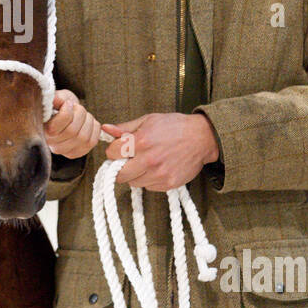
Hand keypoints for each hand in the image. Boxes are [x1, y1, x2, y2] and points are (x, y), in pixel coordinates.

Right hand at [44, 89, 103, 159]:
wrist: (68, 113)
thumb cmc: (61, 105)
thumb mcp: (58, 97)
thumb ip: (56, 98)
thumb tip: (56, 100)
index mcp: (43, 131)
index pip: (54, 128)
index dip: (66, 112)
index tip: (68, 103)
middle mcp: (53, 145)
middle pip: (72, 131)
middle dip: (79, 114)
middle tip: (77, 107)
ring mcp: (66, 152)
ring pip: (83, 137)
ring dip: (88, 120)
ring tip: (83, 114)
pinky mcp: (78, 153)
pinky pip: (93, 141)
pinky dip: (95, 128)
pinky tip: (88, 122)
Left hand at [102, 112, 220, 191]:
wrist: (202, 138)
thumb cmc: (175, 126)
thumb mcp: (148, 120)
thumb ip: (125, 127)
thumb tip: (106, 129)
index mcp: (141, 141)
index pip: (112, 154)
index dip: (113, 151)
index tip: (118, 150)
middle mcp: (149, 160)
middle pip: (119, 174)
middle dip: (120, 167)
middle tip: (128, 160)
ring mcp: (159, 174)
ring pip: (133, 182)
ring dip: (135, 175)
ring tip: (145, 163)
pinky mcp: (168, 184)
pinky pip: (148, 187)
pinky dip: (148, 180)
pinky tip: (156, 168)